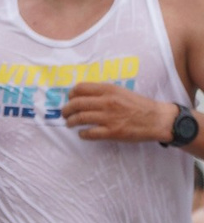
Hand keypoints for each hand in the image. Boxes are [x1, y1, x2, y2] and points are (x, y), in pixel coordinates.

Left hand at [63, 82, 179, 143]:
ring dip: (71, 121)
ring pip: (80, 118)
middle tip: (64, 113)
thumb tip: (84, 95)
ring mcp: (109, 118)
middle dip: (66, 109)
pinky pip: (90, 133)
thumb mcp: (121, 91)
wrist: (157, 119)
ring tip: (69, 123)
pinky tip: (82, 134)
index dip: (71, 94)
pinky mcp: (113, 132)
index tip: (70, 99)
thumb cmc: (140, 105)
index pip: (80, 88)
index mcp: (108, 90)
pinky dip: (82, 134)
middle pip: (76, 103)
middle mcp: (107, 102)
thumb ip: (104, 92)